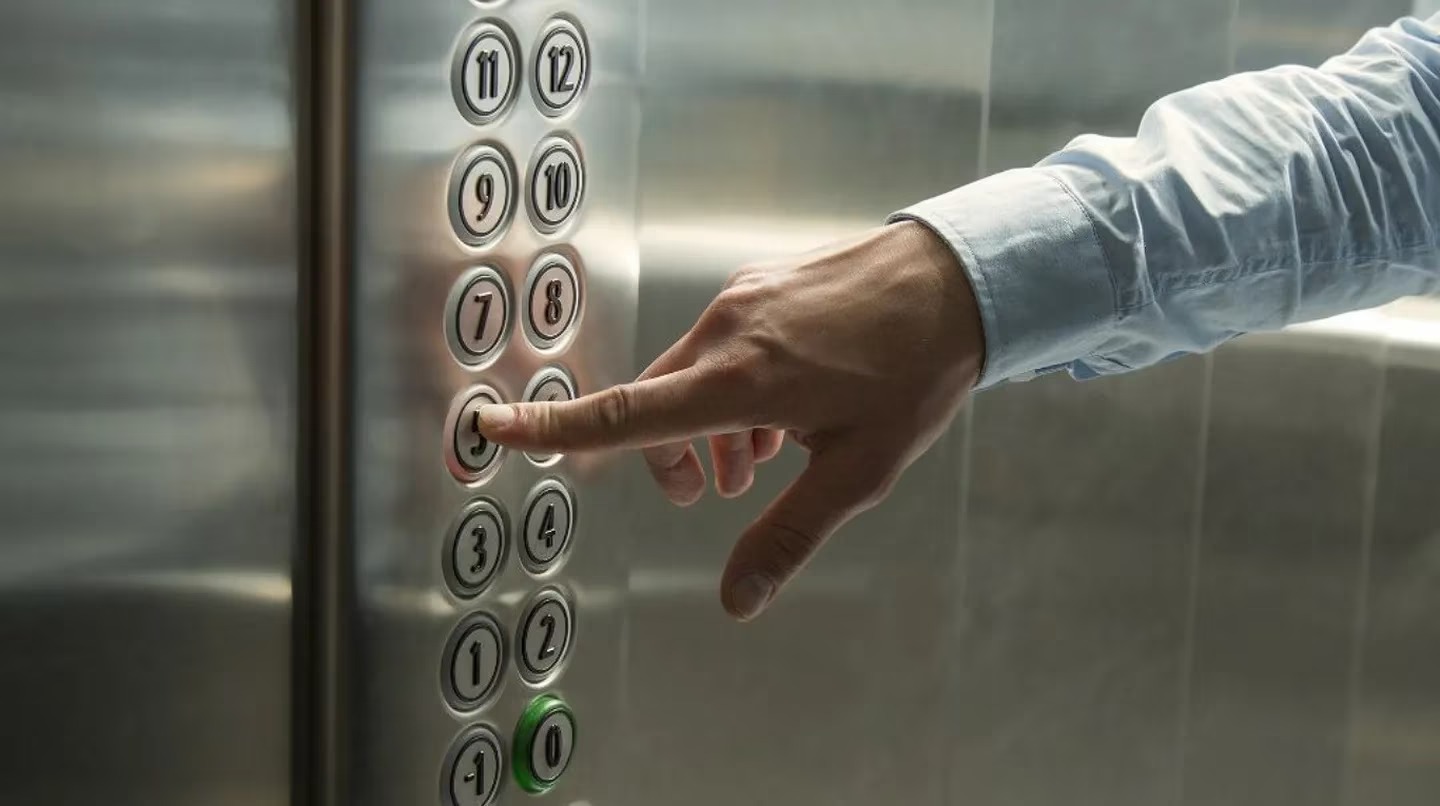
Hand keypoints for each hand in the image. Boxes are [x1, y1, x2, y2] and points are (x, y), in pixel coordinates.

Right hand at [477, 221, 984, 619]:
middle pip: (655, 404)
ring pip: (689, 374)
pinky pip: (719, 344)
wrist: (956, 277)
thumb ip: (789, 534)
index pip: (626, 413)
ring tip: (759, 461)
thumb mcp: (857, 471)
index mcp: (740, 380)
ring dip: (704, 425)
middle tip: (711, 495)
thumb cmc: (913, 375)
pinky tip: (781, 413)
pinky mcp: (760, 284)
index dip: (553, 427)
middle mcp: (726, 332)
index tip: (493, 426)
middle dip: (666, 456)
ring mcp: (742, 300)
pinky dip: (728, 387)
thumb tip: (736, 600)